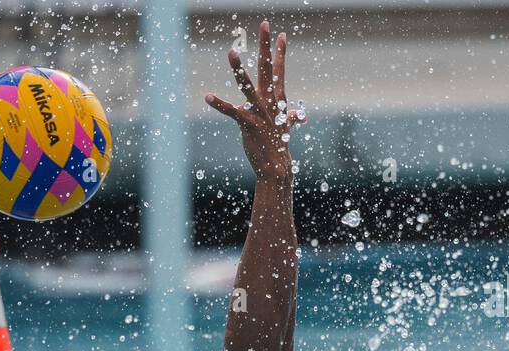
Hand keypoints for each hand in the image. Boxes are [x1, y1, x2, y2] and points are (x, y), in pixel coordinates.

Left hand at [205, 21, 304, 180]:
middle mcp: (270, 102)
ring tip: (231, 51)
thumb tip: (300, 116)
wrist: (277, 167)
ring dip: (239, 69)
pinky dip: (219, 104)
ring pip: (248, 85)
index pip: (279, 70)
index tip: (281, 34)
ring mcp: (260, 112)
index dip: (280, 52)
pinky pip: (231, 112)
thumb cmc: (278, 145)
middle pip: (267, 68)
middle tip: (264, 24)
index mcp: (277, 100)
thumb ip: (290, 117)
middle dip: (265, 46)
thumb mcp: (285, 127)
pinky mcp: (248, 124)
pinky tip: (207, 95)